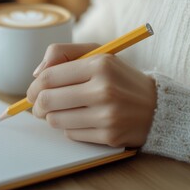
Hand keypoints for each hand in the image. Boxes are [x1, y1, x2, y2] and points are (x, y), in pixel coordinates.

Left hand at [27, 43, 156, 146]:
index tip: (32, 92)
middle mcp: (103, 90)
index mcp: (99, 64)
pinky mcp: (109, 136)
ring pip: (55, 120)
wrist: (157, 106)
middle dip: (35, 105)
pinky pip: (70, 134)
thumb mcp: (97, 54)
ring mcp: (107, 115)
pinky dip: (68, 128)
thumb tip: (36, 74)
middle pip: (47, 100)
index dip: (33, 87)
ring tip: (60, 111)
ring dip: (51, 117)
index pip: (48, 77)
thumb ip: (63, 53)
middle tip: (37, 106)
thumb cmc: (119, 78)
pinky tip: (80, 120)